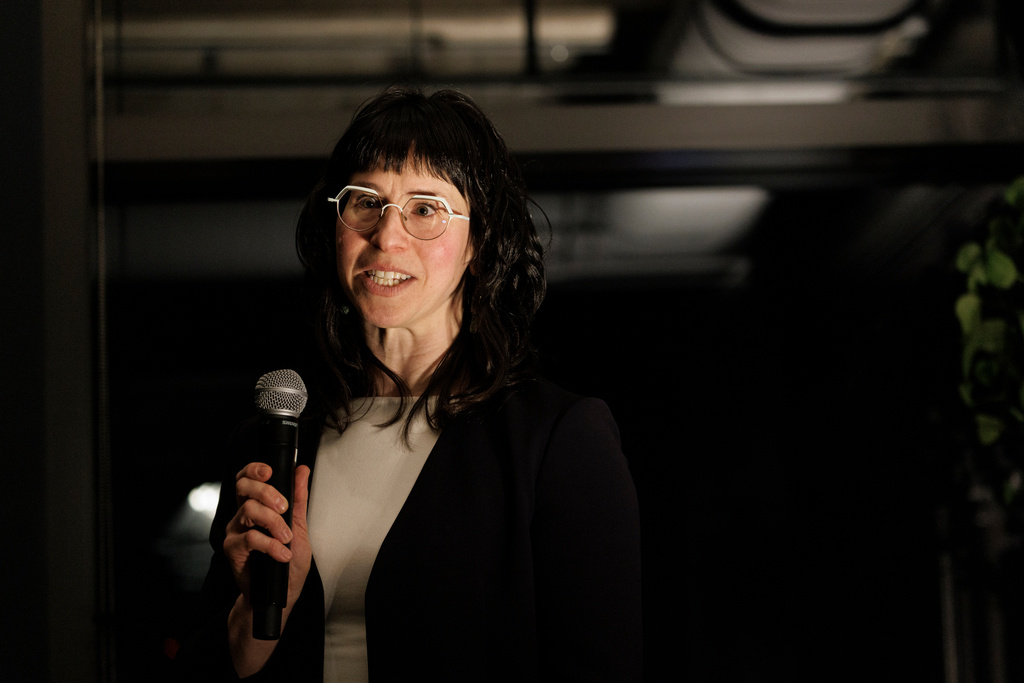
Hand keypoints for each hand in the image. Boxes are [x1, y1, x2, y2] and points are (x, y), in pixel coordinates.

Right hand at [223, 462, 311, 611]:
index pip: (246, 479)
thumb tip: (301, 471)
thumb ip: (298, 499)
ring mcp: (235, 531)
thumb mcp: (299, 526)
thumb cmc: (289, 562)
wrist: (282, 593)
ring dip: (273, 522)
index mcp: (256, 506)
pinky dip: (271, 545)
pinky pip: (250, 538)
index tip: (269, 472)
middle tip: (283, 508)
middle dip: (266, 492)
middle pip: (244, 488)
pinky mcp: (232, 549)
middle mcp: (242, 516)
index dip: (254, 470)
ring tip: (287, 538)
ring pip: (249, 510)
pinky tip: (282, 554)